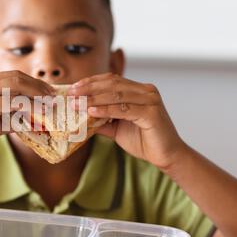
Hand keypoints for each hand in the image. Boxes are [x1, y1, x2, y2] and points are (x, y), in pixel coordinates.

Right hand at [0, 70, 54, 158]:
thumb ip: (10, 115)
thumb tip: (32, 118)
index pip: (13, 75)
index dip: (33, 82)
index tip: (48, 91)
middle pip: (17, 77)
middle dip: (39, 86)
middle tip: (53, 97)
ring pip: (16, 86)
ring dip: (36, 94)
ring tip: (50, 104)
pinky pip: (11, 103)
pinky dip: (28, 107)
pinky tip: (38, 114)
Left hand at [68, 73, 186, 169]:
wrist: (166, 156)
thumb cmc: (144, 141)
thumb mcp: (116, 127)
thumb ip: (101, 119)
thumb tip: (80, 116)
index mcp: (138, 90)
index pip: (111, 80)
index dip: (91, 82)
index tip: (73, 88)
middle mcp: (146, 91)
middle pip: (112, 84)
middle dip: (89, 88)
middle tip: (71, 93)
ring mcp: (150, 100)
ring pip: (117, 95)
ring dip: (93, 98)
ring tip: (77, 103)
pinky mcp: (152, 113)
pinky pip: (124, 109)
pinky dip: (106, 110)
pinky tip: (91, 111)